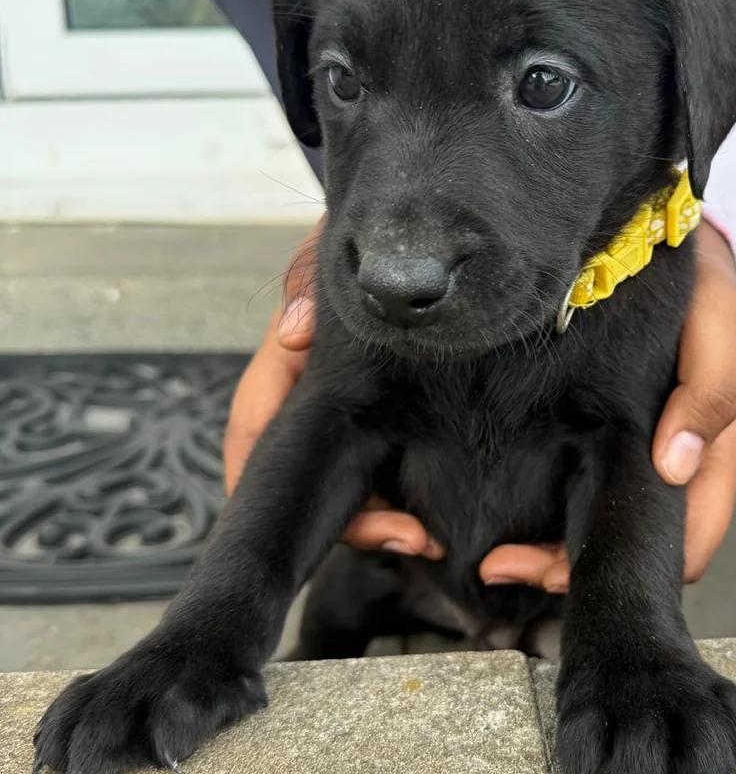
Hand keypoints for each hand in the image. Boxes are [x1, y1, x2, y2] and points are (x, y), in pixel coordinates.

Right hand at [223, 216, 443, 559]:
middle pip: (312, 485)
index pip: (254, 439)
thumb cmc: (364, 243)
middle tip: (408, 538)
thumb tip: (294, 335)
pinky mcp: (404, 424)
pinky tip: (443, 520)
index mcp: (287, 370)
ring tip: (429, 538)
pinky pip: (398, 477)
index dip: (256, 492)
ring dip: (387, 522)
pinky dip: (413, 503)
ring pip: (359, 491)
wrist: (422, 235)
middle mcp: (316, 404)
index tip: (292, 527)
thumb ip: (310, 286)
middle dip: (353, 524)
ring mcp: (361, 419)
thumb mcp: (330, 256)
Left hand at [480, 220, 735, 589]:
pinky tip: (500, 505)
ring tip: (490, 553)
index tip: (543, 569)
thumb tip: (673, 464)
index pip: (682, 546)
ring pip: (597, 530)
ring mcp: (638, 457)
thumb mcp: (715, 323)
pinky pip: (575, 493)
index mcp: (712, 456)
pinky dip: (542, 512)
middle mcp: (674, 468)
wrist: (671, 239)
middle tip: (499, 563)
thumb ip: (709, 388)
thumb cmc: (699, 288)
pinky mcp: (603, 437)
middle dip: (565, 569)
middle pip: (628, 549)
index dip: (622, 569)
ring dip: (547, 551)